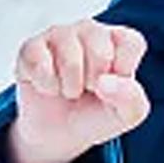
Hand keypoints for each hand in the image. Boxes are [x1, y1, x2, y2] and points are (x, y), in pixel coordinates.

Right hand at [6, 20, 149, 162]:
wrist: (59, 132)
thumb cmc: (96, 114)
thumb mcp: (126, 115)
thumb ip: (131, 100)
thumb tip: (106, 82)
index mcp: (119, 39)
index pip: (132, 42)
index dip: (123, 71)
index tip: (114, 85)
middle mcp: (90, 29)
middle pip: (100, 52)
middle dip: (95, 83)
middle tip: (89, 89)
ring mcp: (59, 34)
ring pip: (70, 59)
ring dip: (70, 87)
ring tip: (69, 89)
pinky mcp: (31, 46)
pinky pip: (39, 64)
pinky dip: (46, 86)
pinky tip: (49, 87)